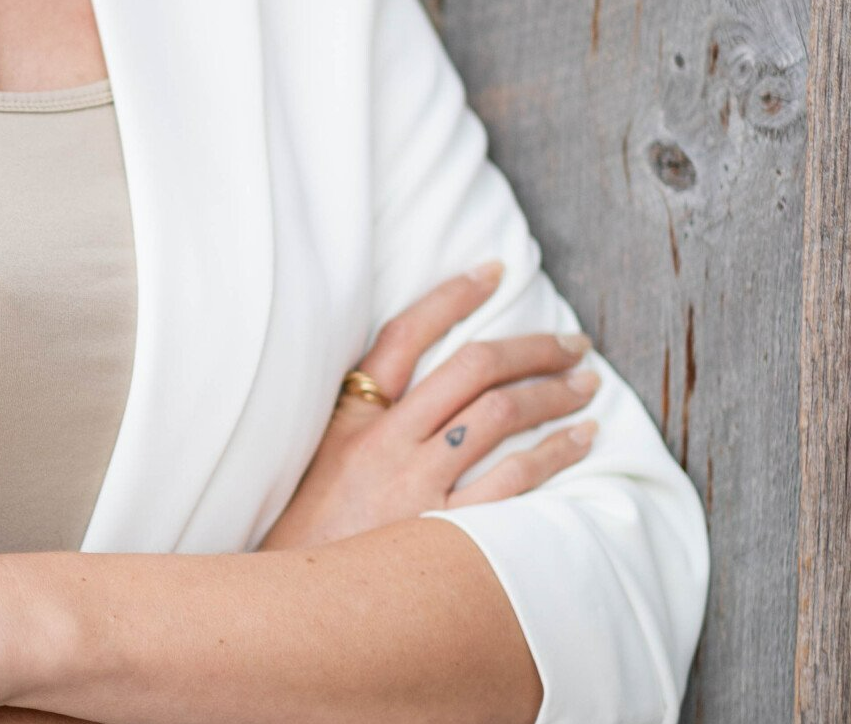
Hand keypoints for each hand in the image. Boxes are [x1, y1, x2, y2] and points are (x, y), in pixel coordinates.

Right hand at [257, 262, 600, 552]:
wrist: (297, 609)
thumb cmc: (310, 530)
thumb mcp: (323, 457)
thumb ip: (364, 416)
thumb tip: (419, 378)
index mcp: (353, 415)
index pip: (406, 333)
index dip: (452, 296)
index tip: (493, 272)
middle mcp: (388, 441)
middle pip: (470, 368)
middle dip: (528, 347)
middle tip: (570, 340)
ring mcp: (419, 486)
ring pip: (498, 416)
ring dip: (551, 394)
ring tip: (585, 383)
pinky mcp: (446, 533)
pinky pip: (514, 482)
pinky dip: (554, 453)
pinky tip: (582, 440)